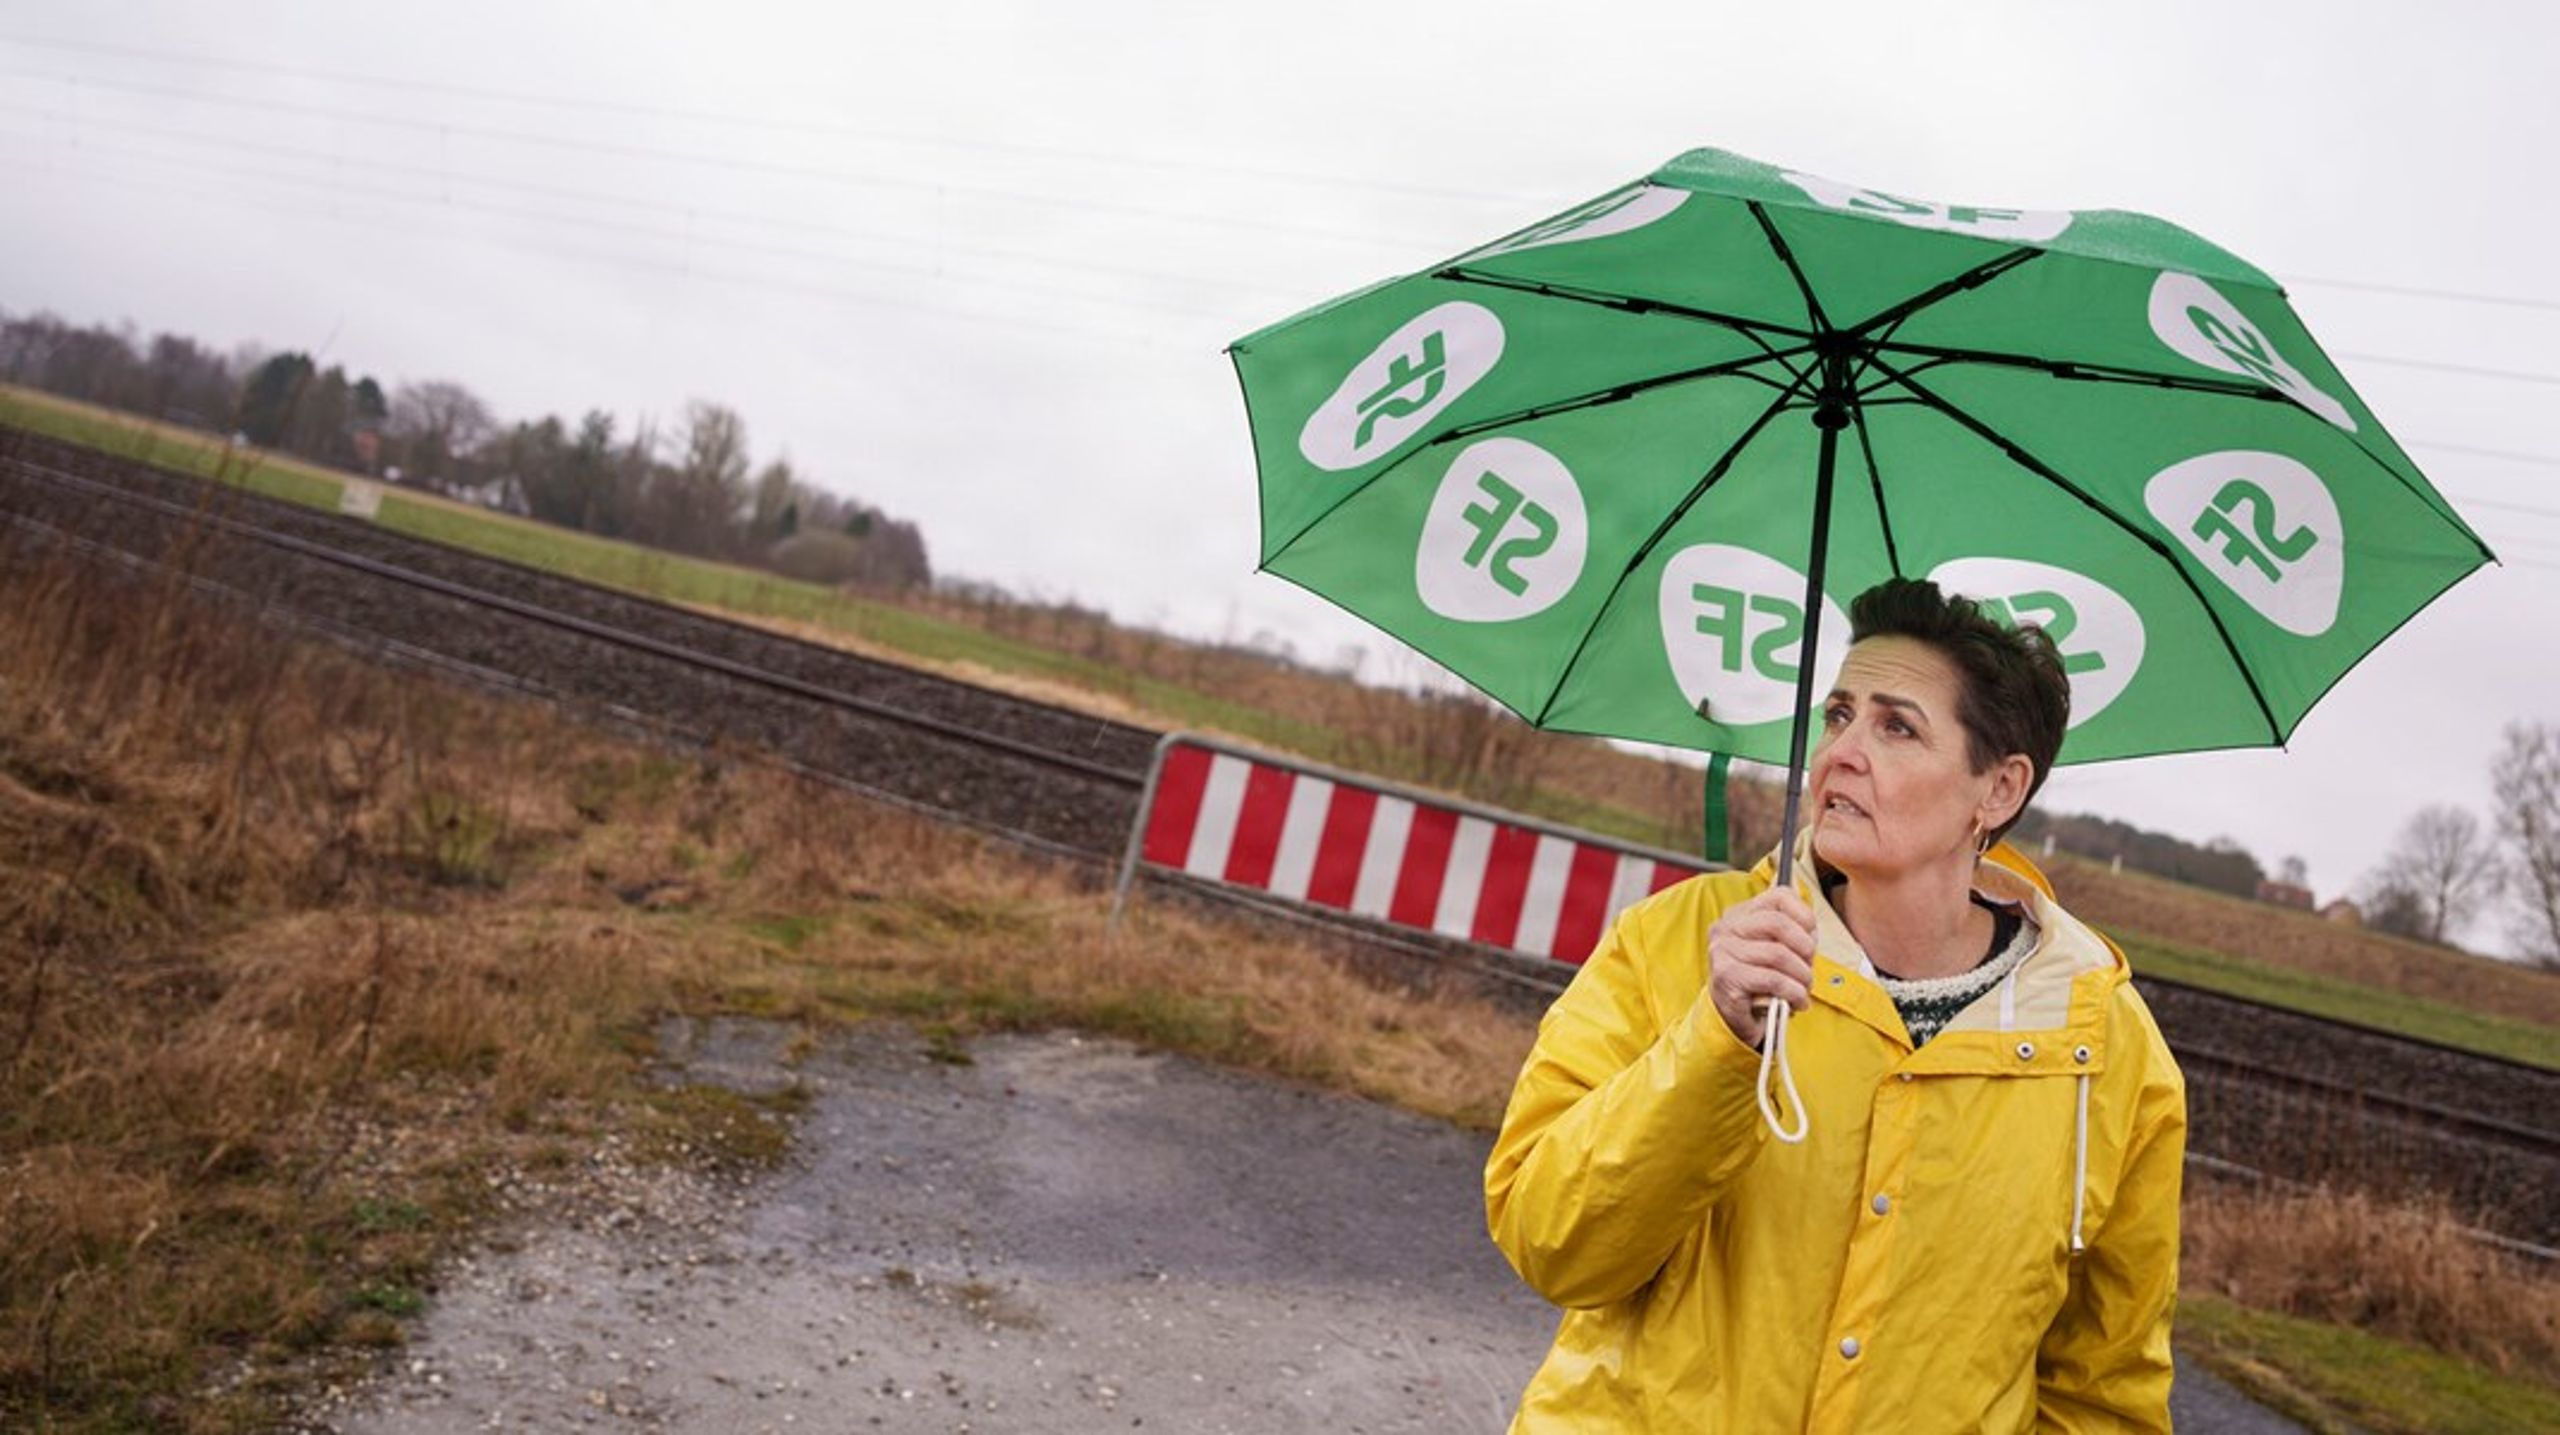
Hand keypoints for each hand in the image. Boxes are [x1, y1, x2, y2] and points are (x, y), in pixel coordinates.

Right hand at [1706, 887, 1814, 1046]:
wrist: (1732, 1015)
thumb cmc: (1758, 979)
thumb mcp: (1775, 949)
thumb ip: (1793, 933)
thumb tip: (1812, 930)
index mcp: (1740, 914)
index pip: (1778, 896)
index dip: (1804, 914)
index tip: (1812, 935)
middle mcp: (1726, 927)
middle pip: (1778, 923)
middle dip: (1804, 947)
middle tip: (1809, 967)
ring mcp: (1723, 951)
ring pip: (1778, 954)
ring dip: (1802, 975)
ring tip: (1804, 988)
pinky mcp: (1726, 977)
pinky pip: (1772, 979)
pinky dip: (1794, 992)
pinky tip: (1798, 1001)